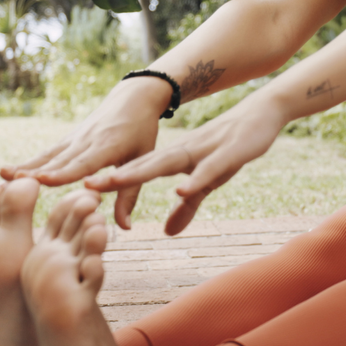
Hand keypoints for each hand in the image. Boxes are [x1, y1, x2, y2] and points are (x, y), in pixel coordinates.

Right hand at [0, 77, 169, 227]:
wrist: (134, 97)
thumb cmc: (142, 131)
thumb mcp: (144, 160)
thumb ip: (130, 194)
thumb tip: (124, 227)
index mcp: (107, 146)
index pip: (83, 162)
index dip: (63, 172)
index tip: (43, 180)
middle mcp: (86, 141)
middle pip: (59, 159)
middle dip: (36, 171)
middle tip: (13, 184)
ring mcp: (75, 138)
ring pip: (48, 155)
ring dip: (26, 166)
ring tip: (2, 176)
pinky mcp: (69, 139)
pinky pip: (48, 153)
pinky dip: (29, 162)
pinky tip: (9, 171)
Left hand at [84, 97, 283, 235]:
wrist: (262, 114)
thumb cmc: (233, 147)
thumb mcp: (209, 182)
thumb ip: (188, 206)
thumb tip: (166, 232)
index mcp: (176, 159)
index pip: (138, 172)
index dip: (111, 181)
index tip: (83, 192)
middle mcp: (183, 152)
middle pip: (143, 165)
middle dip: (114, 176)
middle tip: (83, 186)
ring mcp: (203, 151)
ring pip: (167, 163)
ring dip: (141, 173)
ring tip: (115, 181)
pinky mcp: (227, 154)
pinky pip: (208, 170)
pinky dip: (194, 180)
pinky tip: (180, 190)